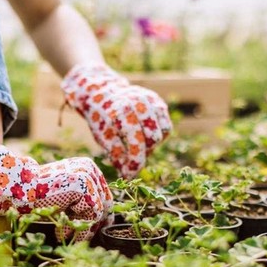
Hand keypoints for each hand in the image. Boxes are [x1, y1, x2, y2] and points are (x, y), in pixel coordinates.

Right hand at [0, 146, 112, 240]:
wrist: (20, 188)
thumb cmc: (39, 195)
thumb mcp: (65, 197)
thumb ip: (83, 203)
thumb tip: (104, 221)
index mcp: (88, 168)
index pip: (104, 195)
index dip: (101, 216)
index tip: (93, 230)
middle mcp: (90, 169)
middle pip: (104, 203)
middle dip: (92, 224)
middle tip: (80, 238)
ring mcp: (87, 175)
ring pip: (98, 210)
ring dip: (82, 228)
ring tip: (63, 235)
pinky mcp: (82, 185)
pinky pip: (90, 213)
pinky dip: (78, 227)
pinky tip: (61, 232)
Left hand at [61, 63, 172, 178]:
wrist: (102, 90)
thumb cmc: (100, 116)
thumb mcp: (102, 135)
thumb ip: (116, 153)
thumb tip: (128, 175)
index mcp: (122, 112)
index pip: (137, 143)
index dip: (135, 162)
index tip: (129, 175)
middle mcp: (140, 103)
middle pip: (153, 139)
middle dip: (144, 153)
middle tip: (132, 159)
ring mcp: (151, 100)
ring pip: (163, 133)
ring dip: (152, 145)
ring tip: (138, 147)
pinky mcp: (158, 102)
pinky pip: (165, 126)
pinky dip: (158, 136)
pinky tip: (145, 138)